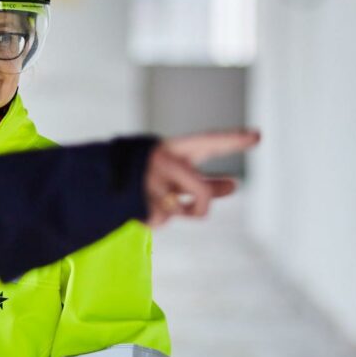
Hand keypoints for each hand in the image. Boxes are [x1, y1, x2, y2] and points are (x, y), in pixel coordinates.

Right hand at [144, 128, 260, 225]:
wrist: (98, 184)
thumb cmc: (146, 177)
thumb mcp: (175, 173)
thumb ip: (203, 178)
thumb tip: (234, 184)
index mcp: (172, 147)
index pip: (207, 142)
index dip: (232, 140)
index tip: (257, 136)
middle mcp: (162, 161)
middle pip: (200, 190)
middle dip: (204, 201)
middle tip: (209, 197)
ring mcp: (149, 182)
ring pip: (184, 210)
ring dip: (179, 212)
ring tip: (159, 203)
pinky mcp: (138, 201)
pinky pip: (163, 220)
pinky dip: (156, 219)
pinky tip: (139, 207)